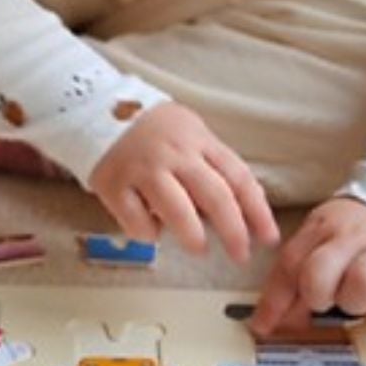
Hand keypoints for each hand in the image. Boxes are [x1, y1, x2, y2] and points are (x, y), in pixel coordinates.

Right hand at [89, 102, 279, 264]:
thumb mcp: (191, 133)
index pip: (238, 177)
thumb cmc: (152, 130)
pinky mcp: (114, 185)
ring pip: (178, 211)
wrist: (97, 111)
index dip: (257, 211)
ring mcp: (143, 169)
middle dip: (234, 232)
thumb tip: (243, 206)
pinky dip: (149, 232)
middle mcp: (174, 153)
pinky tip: (152, 230)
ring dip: (193, 236)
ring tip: (199, 248)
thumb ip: (213, 164)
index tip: (268, 237)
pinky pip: (138, 220)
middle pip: (215, 197)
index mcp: (198, 140)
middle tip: (241, 255)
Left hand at [249, 196, 365, 336]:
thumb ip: (296, 278)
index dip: (273, 302)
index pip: (289, 266)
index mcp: (319, 231)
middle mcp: (349, 238)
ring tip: (361, 299)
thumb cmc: (356, 236)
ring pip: (362, 282)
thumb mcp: (320, 244)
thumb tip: (271, 322)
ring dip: (357, 301)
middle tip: (327, 301)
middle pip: (318, 274)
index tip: (263, 327)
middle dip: (317, 296)